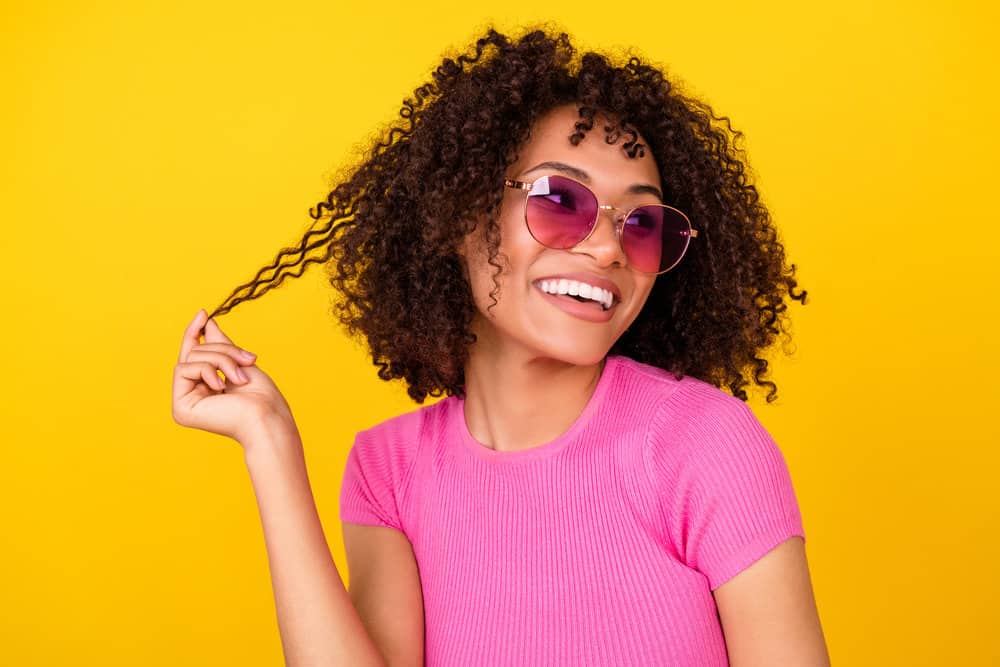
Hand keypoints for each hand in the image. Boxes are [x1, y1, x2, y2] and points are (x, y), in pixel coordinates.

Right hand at [172, 309, 294, 444]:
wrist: (267, 417)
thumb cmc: (260, 396)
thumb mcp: (239, 362)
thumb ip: (220, 344)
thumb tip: (207, 322)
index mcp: (205, 388)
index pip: (194, 355)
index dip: (196, 332)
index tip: (203, 312)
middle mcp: (192, 395)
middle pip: (195, 352)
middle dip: (223, 351)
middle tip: (247, 360)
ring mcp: (184, 402)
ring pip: (191, 358)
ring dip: (221, 360)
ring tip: (240, 377)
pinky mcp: (180, 407)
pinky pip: (183, 370)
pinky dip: (206, 371)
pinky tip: (221, 386)